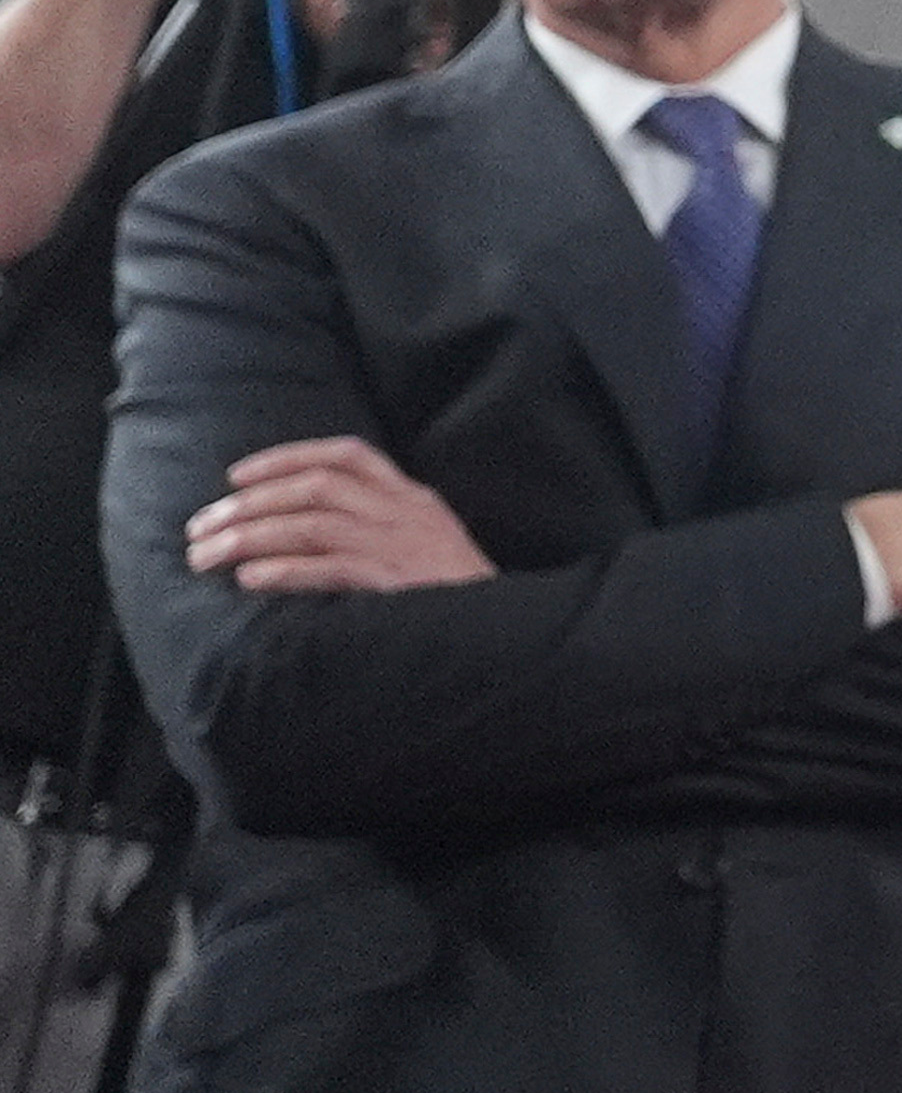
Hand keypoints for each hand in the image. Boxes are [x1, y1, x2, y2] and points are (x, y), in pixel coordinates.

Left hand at [184, 435, 489, 593]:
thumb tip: (302, 532)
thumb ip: (378, 530)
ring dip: (251, 537)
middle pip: (317, 488)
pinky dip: (285, 571)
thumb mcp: (425, 547)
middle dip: (249, 504)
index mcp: (414, 499)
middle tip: (201, 526)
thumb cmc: (455, 598)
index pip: (347, 456)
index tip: (237, 475)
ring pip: (314, 525)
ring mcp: (404, 548)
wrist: (509, 637)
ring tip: (206, 555)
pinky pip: (332, 569)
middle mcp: (408, 514)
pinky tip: (249, 580)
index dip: (286, 458)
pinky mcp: (399, 585)